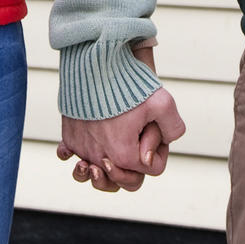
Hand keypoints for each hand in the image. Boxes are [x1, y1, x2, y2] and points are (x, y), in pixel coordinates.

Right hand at [57, 48, 185, 192]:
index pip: (151, 169)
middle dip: (133, 168)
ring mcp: (82, 148)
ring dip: (100, 172)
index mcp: (124, 155)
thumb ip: (174, 127)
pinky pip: (71, 154)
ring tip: (104, 161)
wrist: (93, 62)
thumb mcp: (163, 101)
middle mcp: (100, 157)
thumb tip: (164, 144)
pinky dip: (75, 154)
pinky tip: (79, 150)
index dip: (158, 149)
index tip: (152, 127)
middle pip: (120, 181)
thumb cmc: (127, 82)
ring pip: (92, 174)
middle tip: (136, 146)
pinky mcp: (70, 136)